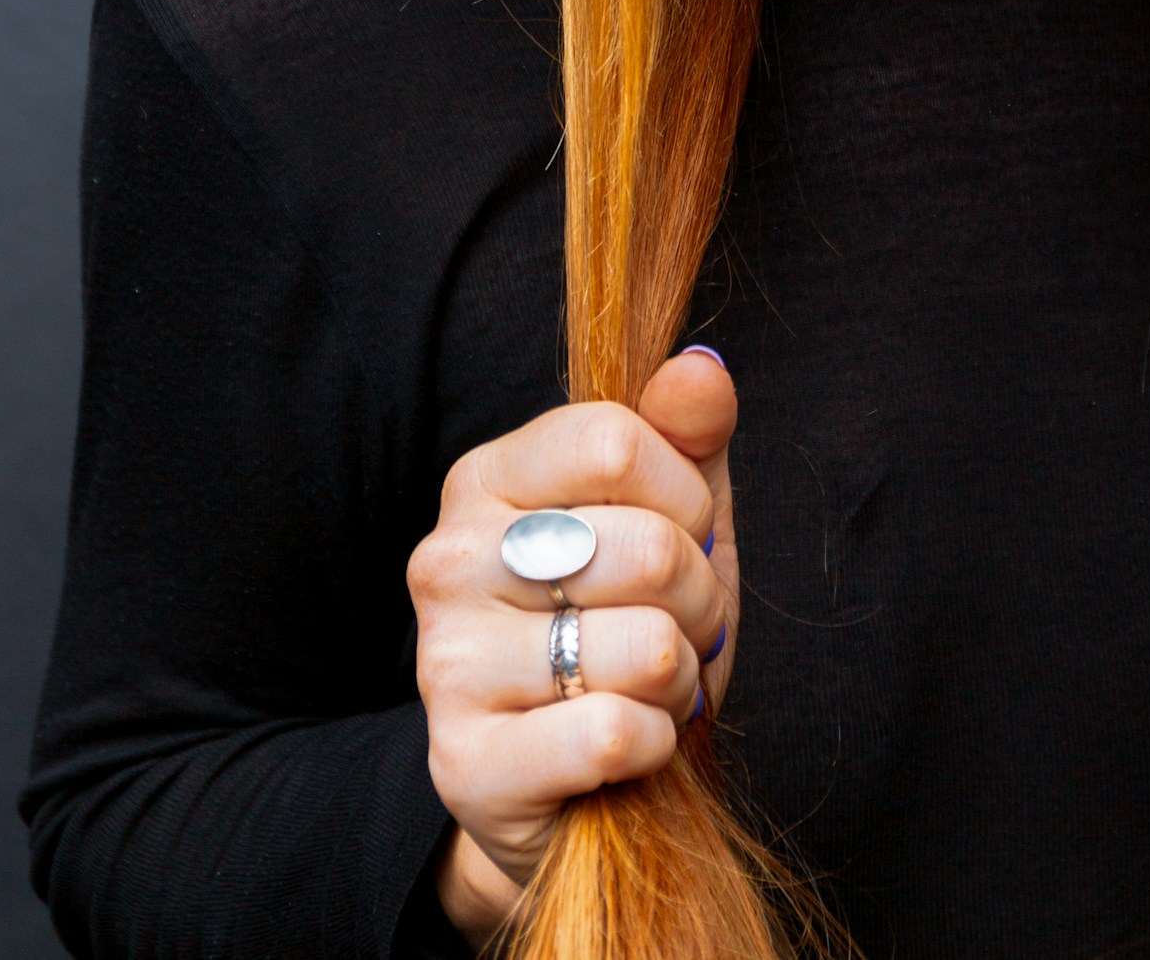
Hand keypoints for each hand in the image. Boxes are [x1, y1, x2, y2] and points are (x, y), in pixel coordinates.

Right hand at [407, 350, 739, 944]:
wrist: (569, 780)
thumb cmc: (623, 625)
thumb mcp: (671, 514)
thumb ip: (688, 433)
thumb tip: (703, 369)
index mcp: (486, 478)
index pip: (616, 441)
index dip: (686, 498)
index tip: (684, 536)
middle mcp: (449, 560)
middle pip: (647, 546)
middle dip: (699, 599)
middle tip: (677, 628)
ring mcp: (446, 664)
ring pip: (644, 647)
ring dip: (679, 680)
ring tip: (648, 688)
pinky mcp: (465, 765)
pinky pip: (612, 734)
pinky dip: (653, 743)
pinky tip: (627, 744)